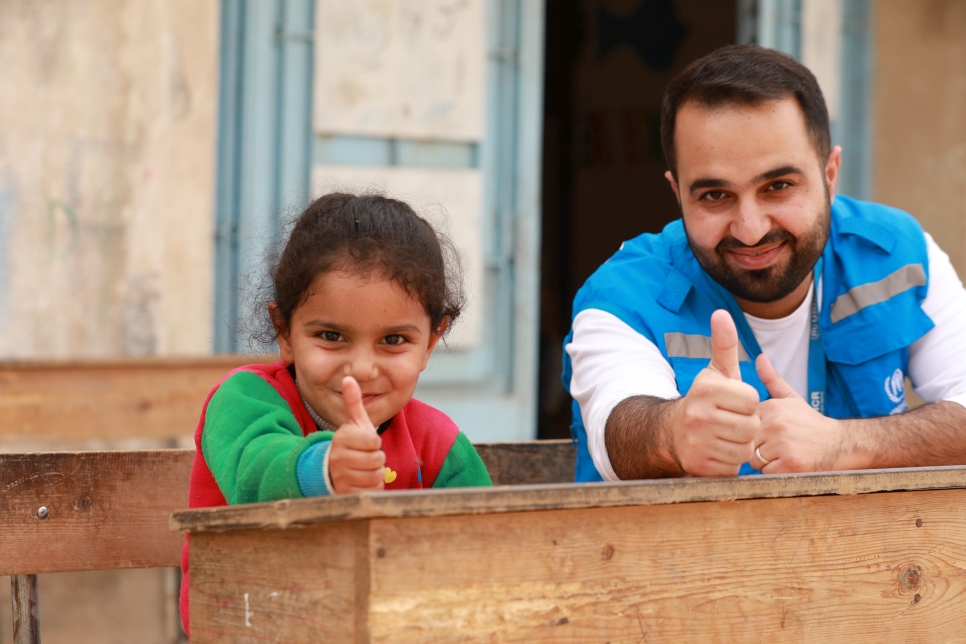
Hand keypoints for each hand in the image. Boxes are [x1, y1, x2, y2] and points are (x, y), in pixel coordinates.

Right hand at [328, 376, 385, 492]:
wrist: (328, 470)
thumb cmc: (348, 444)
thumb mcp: (352, 423)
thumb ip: (353, 402)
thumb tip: (349, 378)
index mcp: (342, 438)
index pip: (374, 441)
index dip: (374, 442)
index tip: (365, 442)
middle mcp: (338, 458)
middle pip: (377, 460)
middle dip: (376, 459)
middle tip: (365, 456)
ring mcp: (340, 477)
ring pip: (376, 476)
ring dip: (375, 473)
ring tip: (363, 468)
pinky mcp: (345, 494)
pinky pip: (371, 491)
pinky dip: (372, 487)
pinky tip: (362, 481)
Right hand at [668, 310, 759, 475]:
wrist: (672, 432)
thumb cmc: (705, 400)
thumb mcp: (715, 372)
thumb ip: (724, 344)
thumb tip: (721, 313)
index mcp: (706, 390)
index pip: (752, 400)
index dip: (748, 403)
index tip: (734, 403)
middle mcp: (698, 415)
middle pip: (751, 426)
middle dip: (746, 426)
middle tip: (731, 422)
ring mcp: (696, 442)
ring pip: (743, 449)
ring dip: (739, 445)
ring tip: (725, 436)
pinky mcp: (697, 465)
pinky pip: (732, 467)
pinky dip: (729, 462)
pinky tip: (717, 451)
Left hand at [754, 353, 840, 472]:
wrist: (841, 444)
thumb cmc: (811, 423)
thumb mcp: (791, 398)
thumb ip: (771, 379)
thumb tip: (759, 356)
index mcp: (770, 407)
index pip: (744, 425)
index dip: (754, 432)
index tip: (771, 432)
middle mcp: (775, 424)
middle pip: (747, 444)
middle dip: (759, 448)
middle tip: (779, 446)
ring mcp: (782, 445)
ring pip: (755, 460)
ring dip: (767, 462)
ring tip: (786, 454)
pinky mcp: (790, 464)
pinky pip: (767, 473)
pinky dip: (776, 473)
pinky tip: (791, 464)